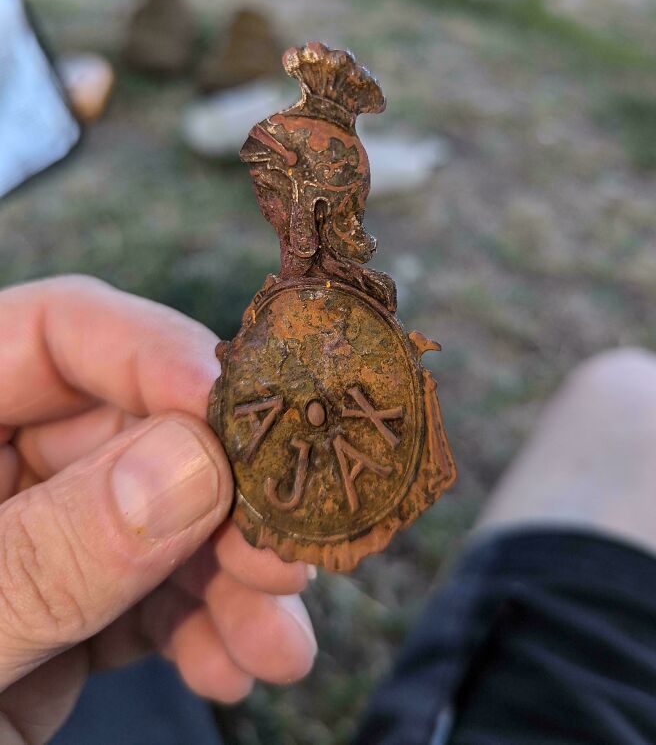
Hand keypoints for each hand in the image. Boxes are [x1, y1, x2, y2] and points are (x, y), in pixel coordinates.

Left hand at [0, 276, 315, 743]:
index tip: (243, 412)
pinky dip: (202, 624)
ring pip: (157, 514)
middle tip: (285, 551)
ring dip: (229, 575)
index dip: (152, 355)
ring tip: (281, 642)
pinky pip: (147, 591)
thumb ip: (44, 557)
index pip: (48, 335)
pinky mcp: (55, 611)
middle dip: (219, 495)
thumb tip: (192, 465)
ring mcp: (24, 541)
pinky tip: (238, 664)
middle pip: (129, 430)